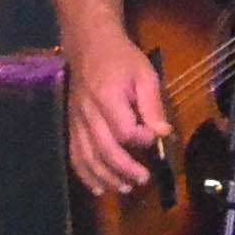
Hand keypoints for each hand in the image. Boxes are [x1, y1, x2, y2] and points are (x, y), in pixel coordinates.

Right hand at [61, 26, 172, 196]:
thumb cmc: (121, 59)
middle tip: (143, 179)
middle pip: (104, 150)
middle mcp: (89, 114)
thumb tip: (162, 133)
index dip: (141, 139)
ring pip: (88, 157)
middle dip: (125, 169)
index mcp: (108, 98)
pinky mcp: (72, 126)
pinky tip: (98, 187)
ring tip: (124, 188)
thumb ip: (152, 105)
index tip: (155, 137)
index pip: (124, 130)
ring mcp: (77, 122)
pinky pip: (75, 155)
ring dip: (106, 177)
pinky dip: (85, 174)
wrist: (88, 46)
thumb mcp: (145, 74)